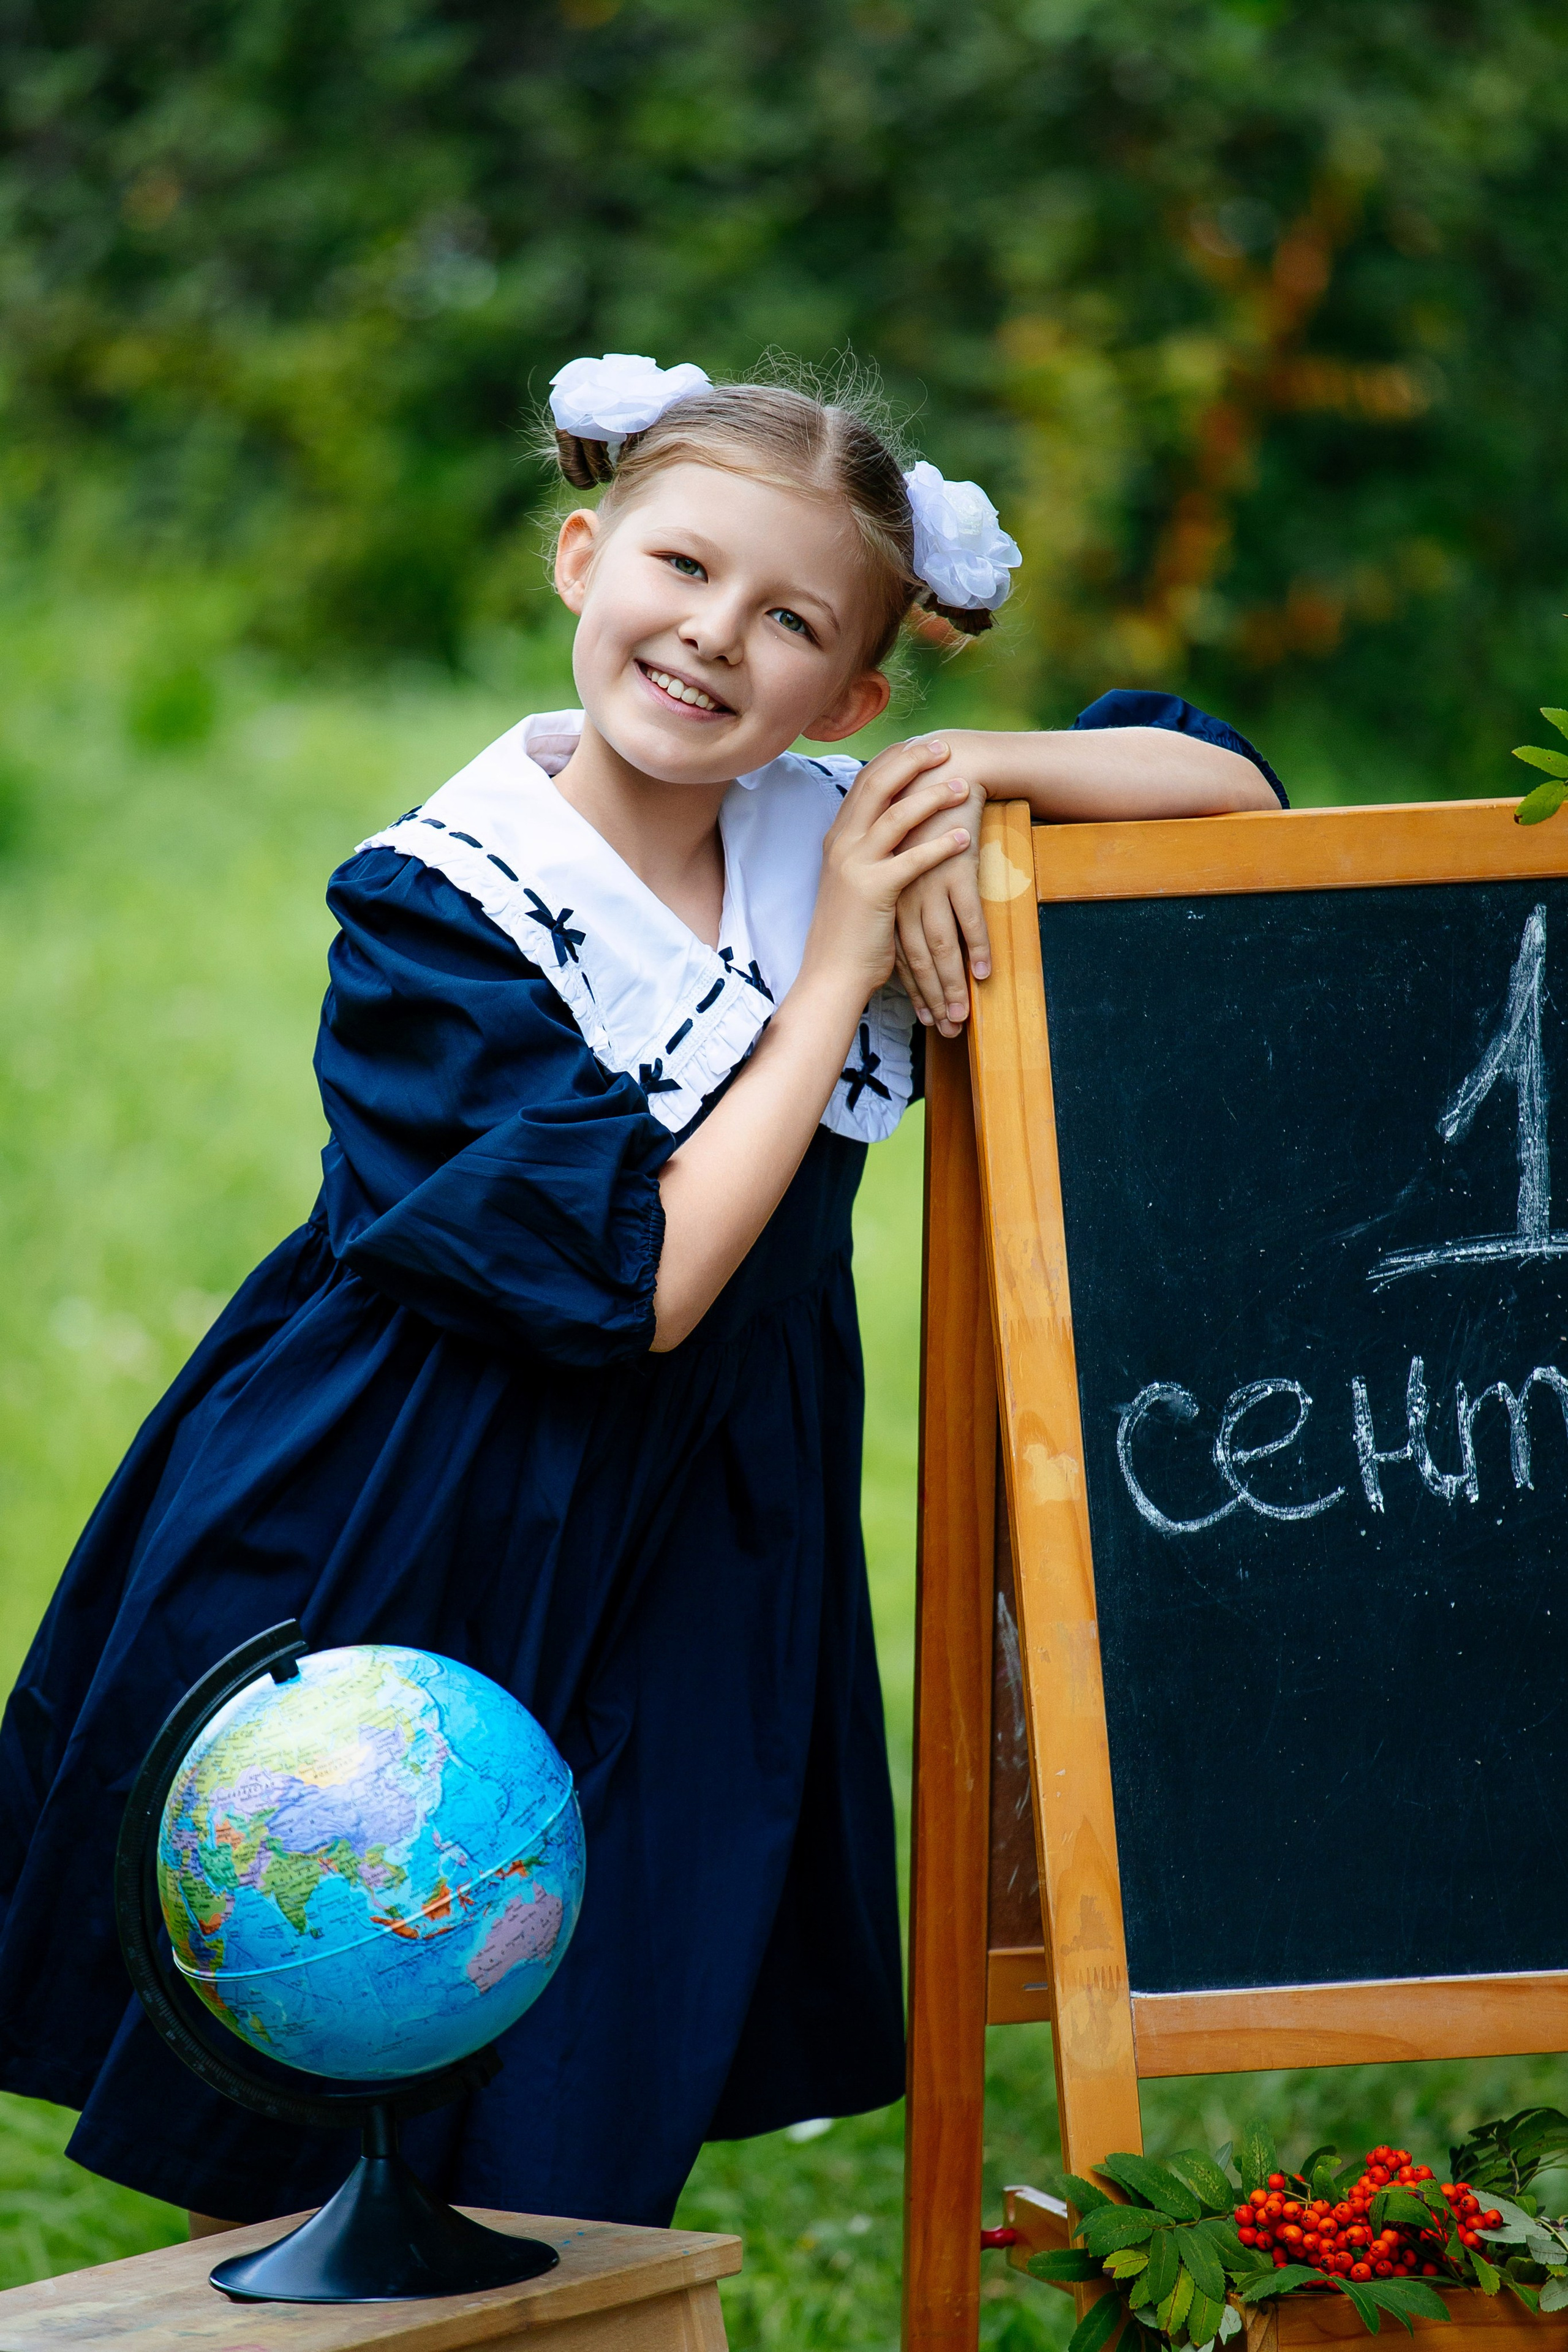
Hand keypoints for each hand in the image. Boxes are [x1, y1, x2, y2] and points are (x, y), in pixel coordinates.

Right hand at [801, 737, 973, 1004]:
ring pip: (895, 817)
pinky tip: (963, 838)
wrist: (831, 974)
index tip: (922, 744)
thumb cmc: (852, 931)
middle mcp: (842, 845)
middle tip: (944, 748)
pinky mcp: (872, 891)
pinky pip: (910, 860)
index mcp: (838, 839)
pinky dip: (938, 846)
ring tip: (963, 787)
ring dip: (932, 798)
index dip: (895, 759)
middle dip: (913, 762)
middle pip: (877, 786)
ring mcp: (854, 866)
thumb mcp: (855, 882)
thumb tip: (897, 828)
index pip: (864, 783)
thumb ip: (871, 853)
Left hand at [892, 746, 989, 1034]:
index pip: (900, 951)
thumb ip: (908, 892)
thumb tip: (917, 929)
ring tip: (964, 1016)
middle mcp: (903, 891)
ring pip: (942, 944)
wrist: (948, 774)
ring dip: (955, 984)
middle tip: (946, 1030)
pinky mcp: (954, 869)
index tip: (924, 1019)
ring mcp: (927, 882)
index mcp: (888, 890)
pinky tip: (985, 974)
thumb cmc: (930, 817)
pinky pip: (968, 916)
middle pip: (919, 957)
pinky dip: (977, 947)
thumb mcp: (910, 856)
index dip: (914, 989)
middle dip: (933, 997)